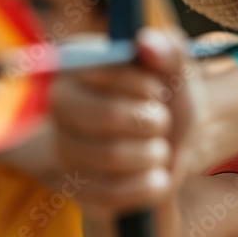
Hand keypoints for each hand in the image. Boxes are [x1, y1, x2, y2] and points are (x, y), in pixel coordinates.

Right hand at [52, 27, 182, 215]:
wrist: (172, 145)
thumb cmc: (168, 98)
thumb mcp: (177, 69)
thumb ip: (169, 49)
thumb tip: (145, 43)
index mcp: (79, 63)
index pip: (102, 70)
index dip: (142, 85)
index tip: (158, 91)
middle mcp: (59, 102)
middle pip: (105, 116)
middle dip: (151, 120)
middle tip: (162, 120)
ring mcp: (63, 146)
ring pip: (111, 156)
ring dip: (153, 153)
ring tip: (160, 148)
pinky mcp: (76, 187)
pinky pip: (109, 192)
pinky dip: (146, 186)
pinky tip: (158, 177)